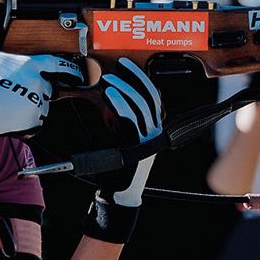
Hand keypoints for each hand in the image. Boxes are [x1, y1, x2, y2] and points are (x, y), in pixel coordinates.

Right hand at [0, 52, 83, 142]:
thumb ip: (13, 59)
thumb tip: (15, 62)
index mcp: (30, 65)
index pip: (58, 64)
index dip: (70, 69)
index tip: (78, 74)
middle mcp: (38, 83)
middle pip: (48, 88)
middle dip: (37, 91)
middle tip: (18, 95)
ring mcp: (37, 102)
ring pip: (42, 106)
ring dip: (30, 107)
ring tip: (9, 107)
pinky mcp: (32, 120)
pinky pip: (34, 122)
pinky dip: (25, 122)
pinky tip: (10, 118)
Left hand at [84, 58, 163, 243]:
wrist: (120, 195)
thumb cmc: (115, 171)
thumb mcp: (117, 142)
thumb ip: (116, 124)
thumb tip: (104, 102)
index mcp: (151, 128)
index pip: (151, 96)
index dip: (140, 79)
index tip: (126, 66)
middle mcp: (155, 131)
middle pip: (150, 96)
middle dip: (135, 77)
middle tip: (121, 64)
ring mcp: (151, 138)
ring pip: (143, 105)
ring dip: (126, 88)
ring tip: (110, 79)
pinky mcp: (144, 145)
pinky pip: (134, 119)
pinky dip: (122, 104)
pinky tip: (110, 95)